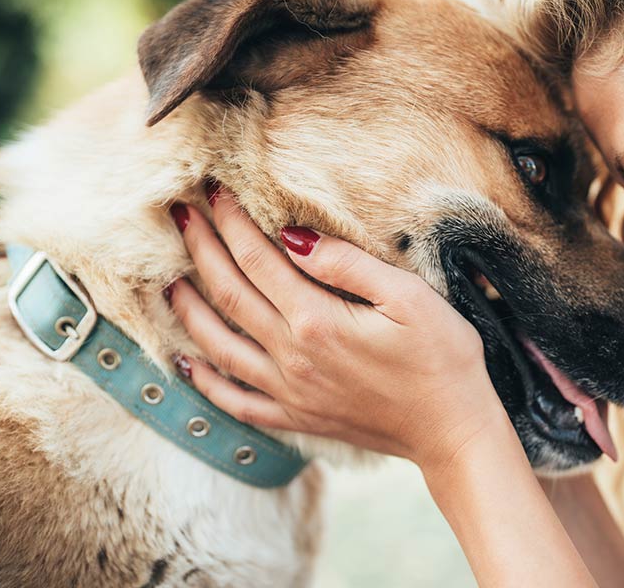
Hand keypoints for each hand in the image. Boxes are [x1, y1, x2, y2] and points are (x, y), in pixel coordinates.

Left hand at [165, 186, 508, 470]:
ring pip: (221, 346)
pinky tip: (185, 362)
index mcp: (319, 321)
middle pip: (231, 296)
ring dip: (189, 310)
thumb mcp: (408, 297)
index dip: (233, 224)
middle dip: (202, 252)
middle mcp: (293, 357)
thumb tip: (293, 236)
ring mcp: (290, 392)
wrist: (453, 430)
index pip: (260, 261)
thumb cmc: (442, 358)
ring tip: (170, 280)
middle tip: (181, 217)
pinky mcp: (298, 417)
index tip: (213, 193)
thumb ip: (346, 265)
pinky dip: (205, 381)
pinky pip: (236, 401)